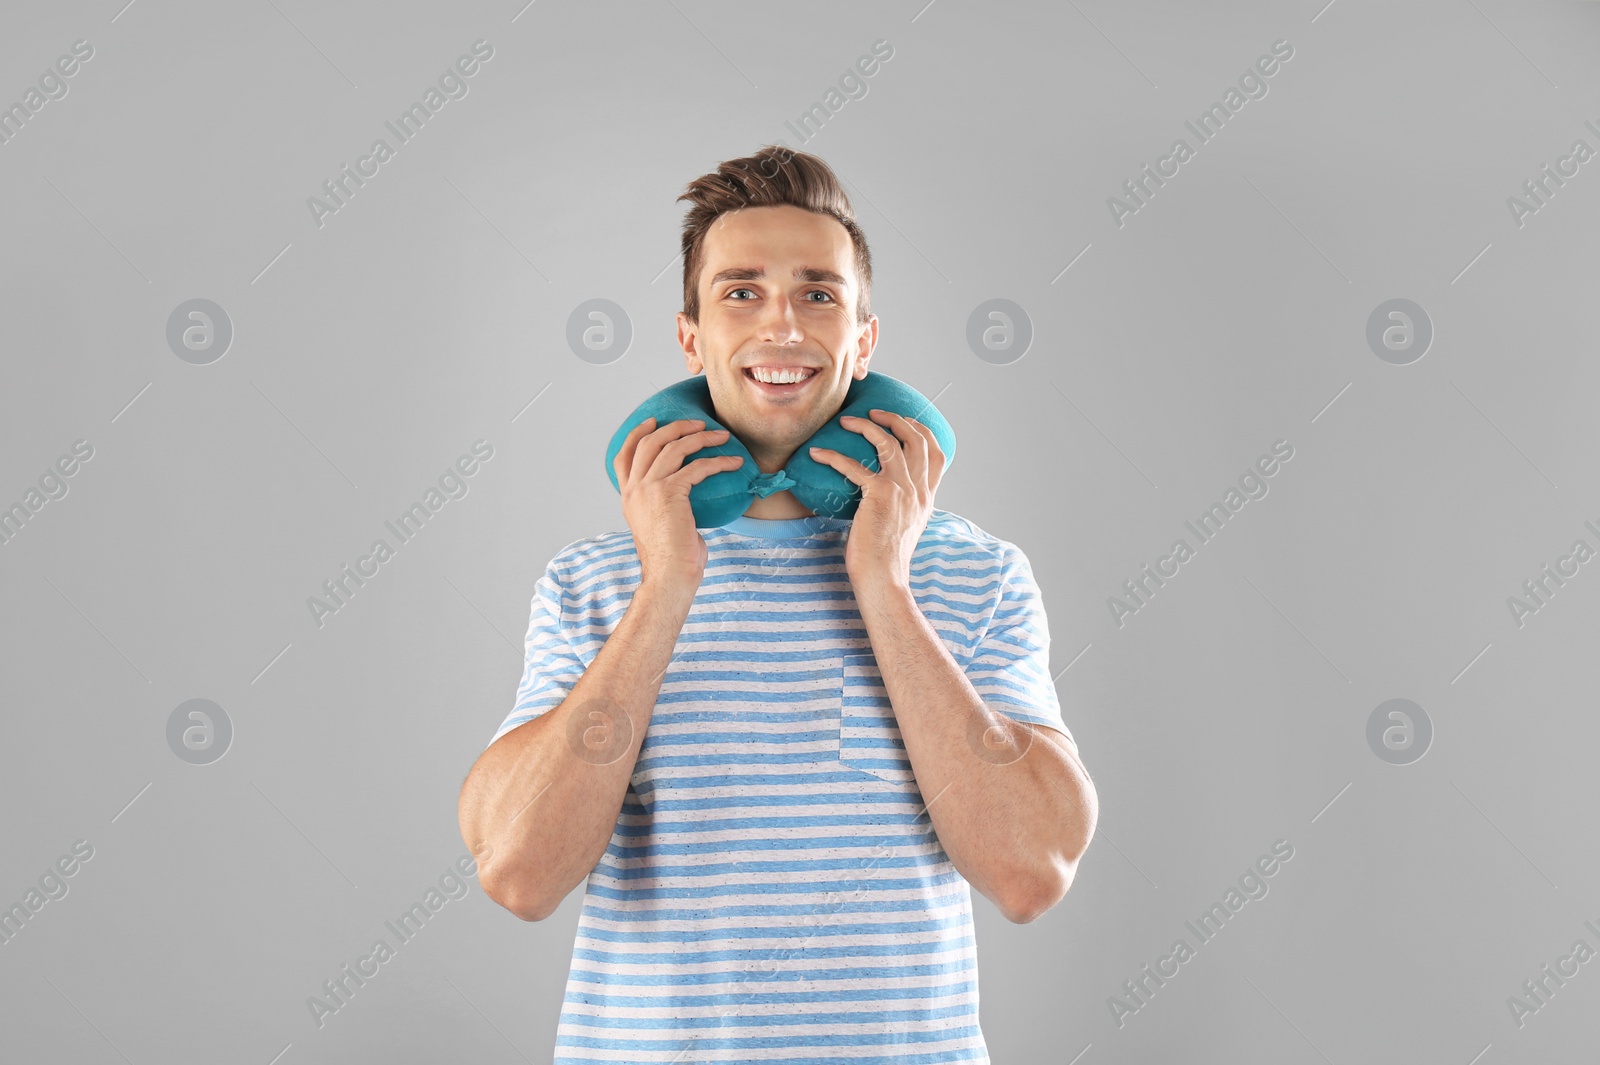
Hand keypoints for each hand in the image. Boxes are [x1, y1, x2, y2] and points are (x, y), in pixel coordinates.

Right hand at [613, 417, 743, 594]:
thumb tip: (687, 499)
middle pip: (650, 442)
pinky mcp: (669, 492)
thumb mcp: (658, 525)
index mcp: (628, 496)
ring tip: (721, 437)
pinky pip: (697, 467)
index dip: (637, 434)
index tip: (653, 421)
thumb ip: (664, 506)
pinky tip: (734, 463)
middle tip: (698, 423)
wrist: (669, 575)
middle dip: (675, 427)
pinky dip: (718, 462)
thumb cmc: (671, 558)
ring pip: (674, 447)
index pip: (624, 455)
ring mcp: (649, 488)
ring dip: (701, 438)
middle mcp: (634, 489)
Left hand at [808, 409, 945, 590]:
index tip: (905, 421)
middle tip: (875, 412)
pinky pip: (855, 465)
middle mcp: (919, 489)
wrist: (884, 578)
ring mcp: (902, 490)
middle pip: (917, 438)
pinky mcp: (880, 495)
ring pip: (888, 442)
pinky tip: (818, 453)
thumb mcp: (906, 527)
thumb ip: (904, 507)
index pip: (937, 454)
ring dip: (865, 426)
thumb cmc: (887, 559)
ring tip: (846, 420)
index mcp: (927, 497)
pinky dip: (834, 456)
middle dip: (896, 418)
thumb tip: (886, 495)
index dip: (922, 431)